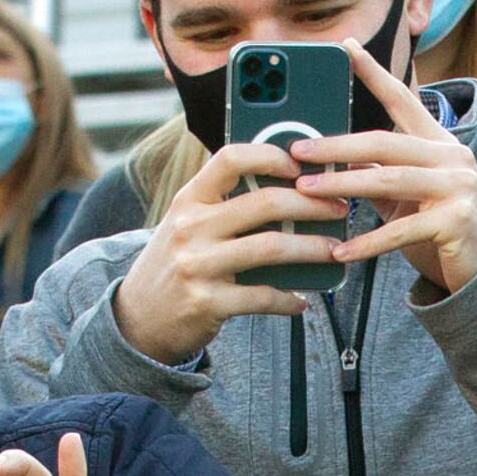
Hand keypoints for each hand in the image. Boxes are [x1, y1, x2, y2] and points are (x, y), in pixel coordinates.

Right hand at [109, 137, 343, 362]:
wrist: (137, 319)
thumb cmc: (175, 265)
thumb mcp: (187, 226)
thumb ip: (224, 206)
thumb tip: (290, 191)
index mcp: (189, 200)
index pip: (231, 159)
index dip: (272, 156)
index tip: (302, 167)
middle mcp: (190, 227)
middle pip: (264, 203)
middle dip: (312, 204)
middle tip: (339, 209)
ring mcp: (198, 265)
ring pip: (272, 248)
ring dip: (312, 249)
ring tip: (334, 251)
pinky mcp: (208, 303)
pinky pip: (263, 297)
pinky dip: (289, 300)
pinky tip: (301, 301)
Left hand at [298, 42, 476, 295]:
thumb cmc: (442, 227)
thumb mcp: (409, 195)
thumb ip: (379, 174)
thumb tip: (333, 162)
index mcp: (438, 142)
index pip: (402, 99)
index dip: (374, 72)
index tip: (347, 46)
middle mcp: (451, 156)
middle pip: (384, 142)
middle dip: (336, 146)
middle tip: (298, 151)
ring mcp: (457, 186)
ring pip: (387, 180)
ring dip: (341, 186)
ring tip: (305, 192)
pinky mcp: (456, 220)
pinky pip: (401, 230)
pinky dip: (367, 243)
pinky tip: (340, 251)